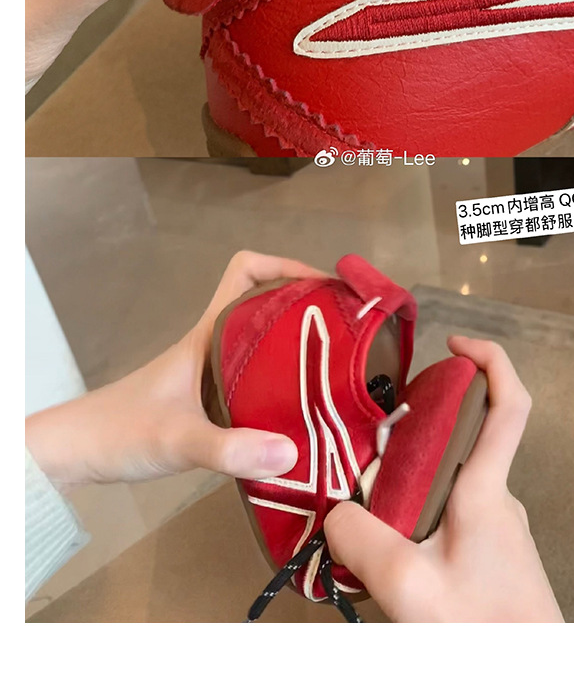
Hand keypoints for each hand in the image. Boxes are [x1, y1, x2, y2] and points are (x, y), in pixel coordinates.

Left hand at [25, 251, 325, 491]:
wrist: (76, 454)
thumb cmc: (120, 431)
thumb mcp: (177, 440)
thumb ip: (230, 448)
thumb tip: (292, 452)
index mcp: (207, 334)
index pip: (246, 270)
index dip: (286, 266)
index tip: (325, 288)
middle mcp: (214, 345)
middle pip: (267, 304)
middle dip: (309, 309)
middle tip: (349, 334)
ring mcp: (213, 372)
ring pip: (265, 343)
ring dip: (299, 349)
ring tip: (340, 373)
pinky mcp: (210, 401)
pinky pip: (258, 379)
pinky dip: (284, 386)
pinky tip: (303, 415)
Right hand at [324, 336, 563, 622]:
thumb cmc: (485, 632)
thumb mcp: (408, 584)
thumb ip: (362, 539)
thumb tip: (336, 513)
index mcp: (487, 490)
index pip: (508, 401)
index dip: (489, 358)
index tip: (455, 343)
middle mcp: (498, 502)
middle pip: (462, 439)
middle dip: (419, 431)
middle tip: (378, 443)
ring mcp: (498, 531)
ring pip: (451, 484)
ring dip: (413, 483)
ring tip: (370, 509)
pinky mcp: (491, 559)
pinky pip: (451, 518)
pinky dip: (419, 516)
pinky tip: (392, 549)